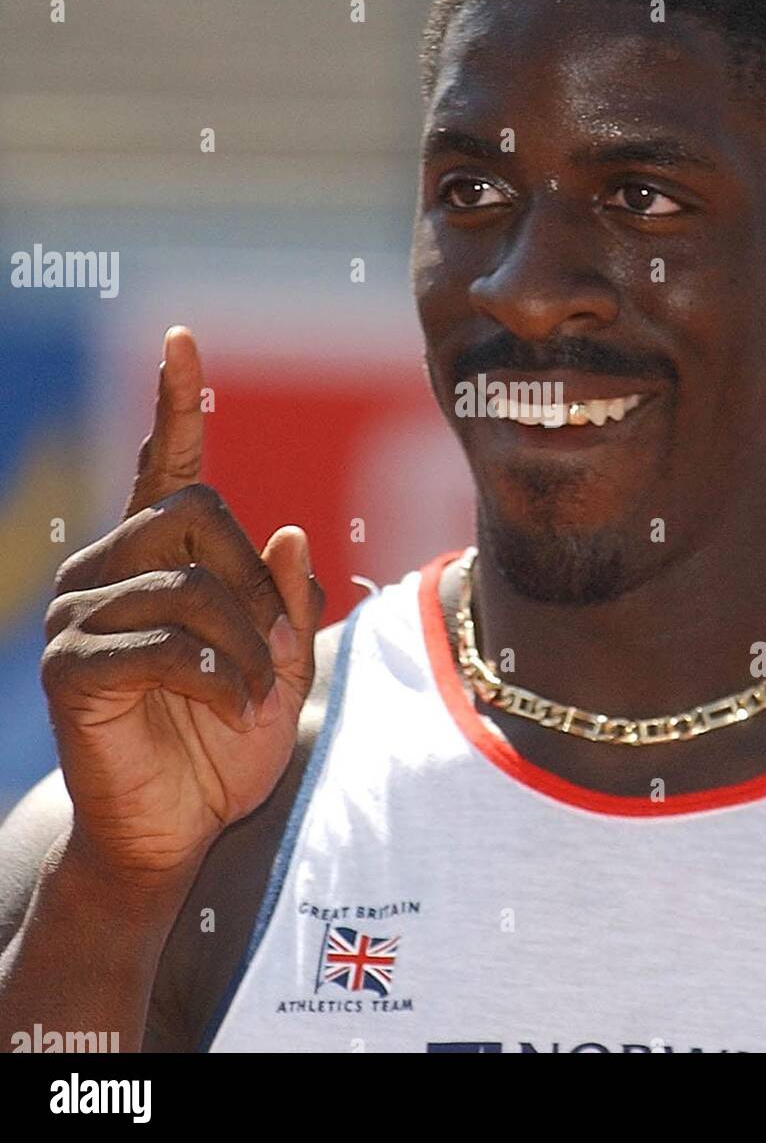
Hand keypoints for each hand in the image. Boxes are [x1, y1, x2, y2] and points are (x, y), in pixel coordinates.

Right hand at [40, 327, 324, 886]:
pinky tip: (231, 706)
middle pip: (198, 515)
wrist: (174, 827)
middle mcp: (109, 568)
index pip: (165, 465)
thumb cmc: (224, 741)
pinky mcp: (71, 666)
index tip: (184, 341)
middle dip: (256, 586)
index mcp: (158, 559)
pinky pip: (166, 643)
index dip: (178, 403)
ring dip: (247, 644)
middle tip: (272, 653)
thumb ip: (286, 602)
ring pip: (190, 583)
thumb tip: (292, 533)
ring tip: (253, 689)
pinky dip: (220, 677)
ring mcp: (81, 614)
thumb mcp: (280, 665)